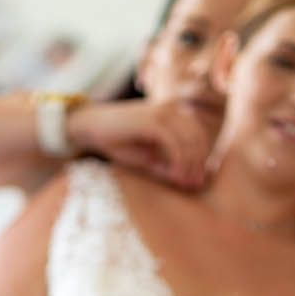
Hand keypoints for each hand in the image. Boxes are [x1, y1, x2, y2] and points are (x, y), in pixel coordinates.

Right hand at [68, 99, 213, 191]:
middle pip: (198, 138)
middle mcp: (172, 109)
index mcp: (173, 114)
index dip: (201, 159)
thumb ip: (167, 166)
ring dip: (190, 165)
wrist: (92, 126)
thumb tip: (189, 182)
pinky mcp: (153, 120)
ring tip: (185, 183)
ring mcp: (163, 112)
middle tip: (195, 185)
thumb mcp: (147, 158)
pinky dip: (178, 161)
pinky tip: (175, 176)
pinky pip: (174, 143)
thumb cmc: (118, 141)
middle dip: (198, 164)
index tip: (197, 181)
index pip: (198, 136)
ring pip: (189, 140)